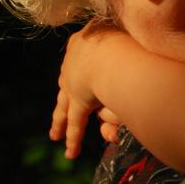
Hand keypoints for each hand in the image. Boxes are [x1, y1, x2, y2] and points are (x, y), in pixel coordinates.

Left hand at [49, 22, 121, 157]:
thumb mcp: (125, 32)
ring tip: (56, 135)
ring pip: (65, 105)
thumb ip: (126, 42)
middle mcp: (75, 61)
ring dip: (60, 121)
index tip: (81, 68)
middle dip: (64, 97)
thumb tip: (127, 44)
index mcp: (85, 38)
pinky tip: (70, 151)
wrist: (114, 50)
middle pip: (67, 82)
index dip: (80, 63)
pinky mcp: (80, 102)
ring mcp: (74, 82)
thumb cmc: (128, 34)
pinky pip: (76, 124)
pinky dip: (73, 138)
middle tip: (60, 109)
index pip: (80, 54)